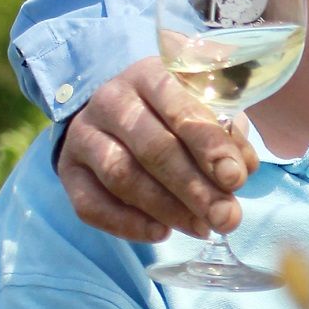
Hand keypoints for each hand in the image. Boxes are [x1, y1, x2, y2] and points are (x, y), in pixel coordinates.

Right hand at [57, 58, 259, 241]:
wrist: (118, 114)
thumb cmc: (178, 110)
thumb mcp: (208, 107)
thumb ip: (227, 134)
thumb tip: (241, 171)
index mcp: (150, 75)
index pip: (180, 108)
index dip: (209, 146)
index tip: (236, 178)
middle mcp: (110, 100)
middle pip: (153, 149)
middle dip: (195, 189)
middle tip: (227, 218)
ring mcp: (83, 135)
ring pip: (122, 177)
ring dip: (167, 209)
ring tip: (202, 228)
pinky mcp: (68, 170)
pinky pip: (90, 204)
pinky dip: (127, 224)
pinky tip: (161, 233)